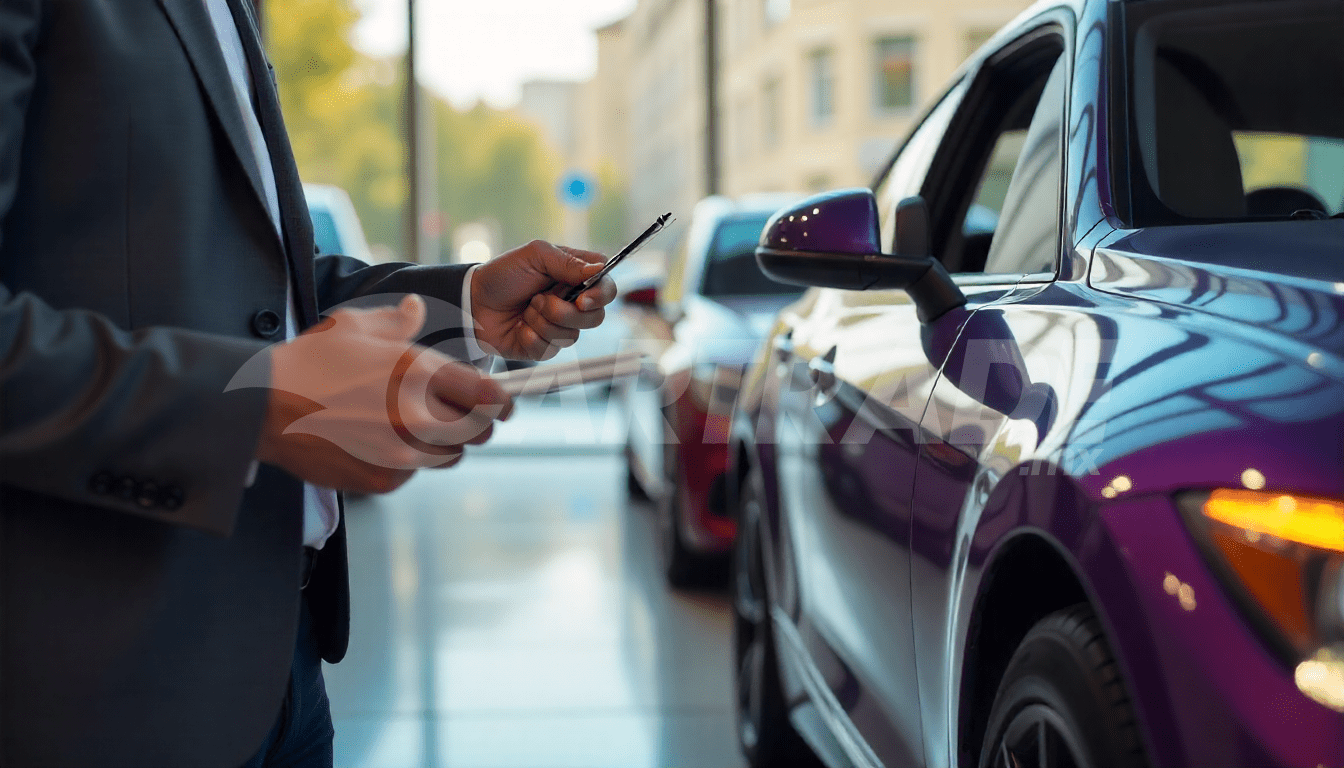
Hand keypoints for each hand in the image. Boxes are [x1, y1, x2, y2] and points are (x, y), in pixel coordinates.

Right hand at [256, 295, 512, 494]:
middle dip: (476, 421)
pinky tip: (383, 440)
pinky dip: (409, 460)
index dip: (502, 399)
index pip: (489, 396)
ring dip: (444, 442)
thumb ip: (398, 321)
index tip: (503, 399)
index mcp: (420, 374)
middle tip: (463, 412)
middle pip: (478, 431)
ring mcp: (402, 454)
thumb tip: (416, 309)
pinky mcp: (383, 479)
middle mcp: (418, 418)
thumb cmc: (310, 362)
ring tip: (415, 423)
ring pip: (449, 455)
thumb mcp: (356, 326)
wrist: (262, 407)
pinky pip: (414, 472)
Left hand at [470, 239, 618, 360]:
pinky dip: (531, 336)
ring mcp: (560, 327)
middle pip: (595, 317)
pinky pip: (550, 348)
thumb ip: (567, 261)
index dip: (601, 296)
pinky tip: (519, 327)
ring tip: (525, 309)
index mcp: (576, 277)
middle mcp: (573, 303)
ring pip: (572, 335)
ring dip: (542, 321)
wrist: (473, 302)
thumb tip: (599, 271)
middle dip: (565, 311)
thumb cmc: (503, 274)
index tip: (583, 298)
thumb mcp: (534, 255)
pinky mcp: (546, 347)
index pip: (607, 288)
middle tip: (539, 300)